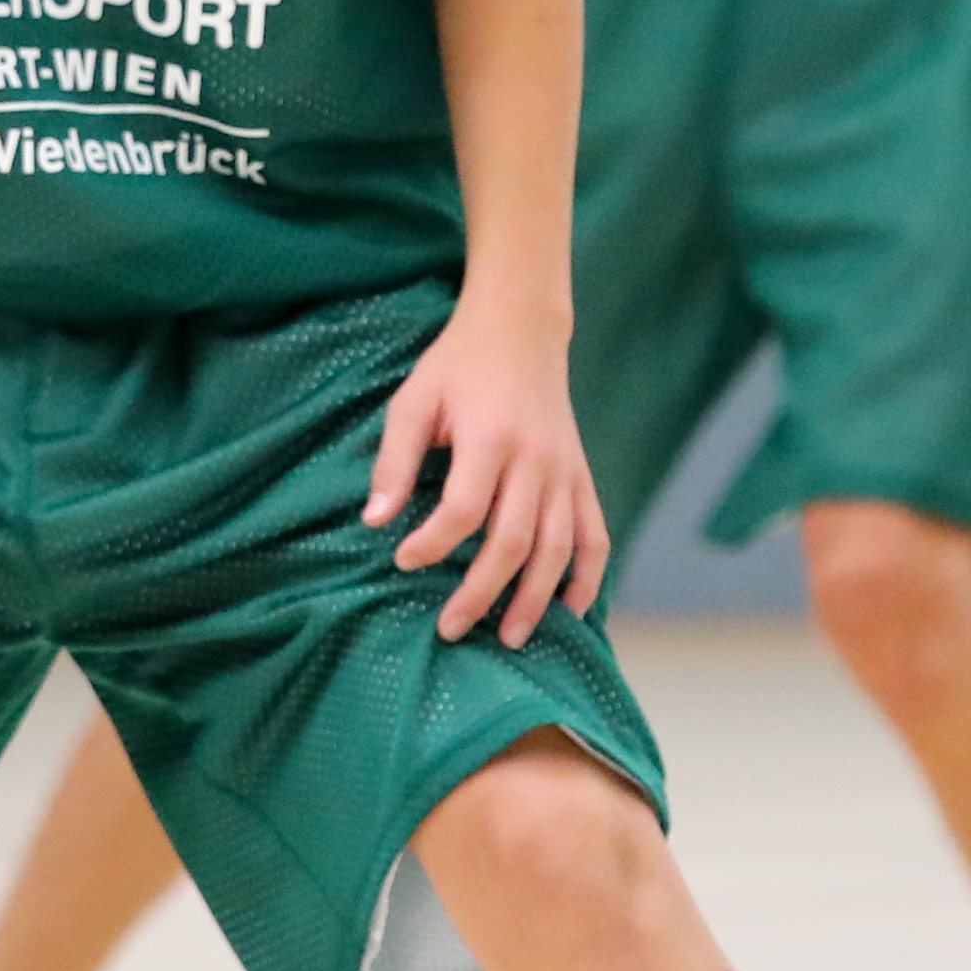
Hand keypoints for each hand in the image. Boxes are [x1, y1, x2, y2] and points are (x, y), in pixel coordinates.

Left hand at [366, 308, 608, 647]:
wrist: (520, 330)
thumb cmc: (456, 368)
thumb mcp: (413, 400)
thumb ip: (394, 461)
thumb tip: (375, 522)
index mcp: (490, 437)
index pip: (464, 509)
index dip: (433, 543)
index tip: (403, 560)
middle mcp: (536, 459)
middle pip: (513, 540)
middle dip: (481, 593)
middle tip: (451, 629)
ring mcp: (566, 471)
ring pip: (558, 548)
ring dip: (536, 599)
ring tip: (511, 640)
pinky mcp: (583, 477)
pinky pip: (594, 536)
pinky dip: (587, 578)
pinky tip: (570, 612)